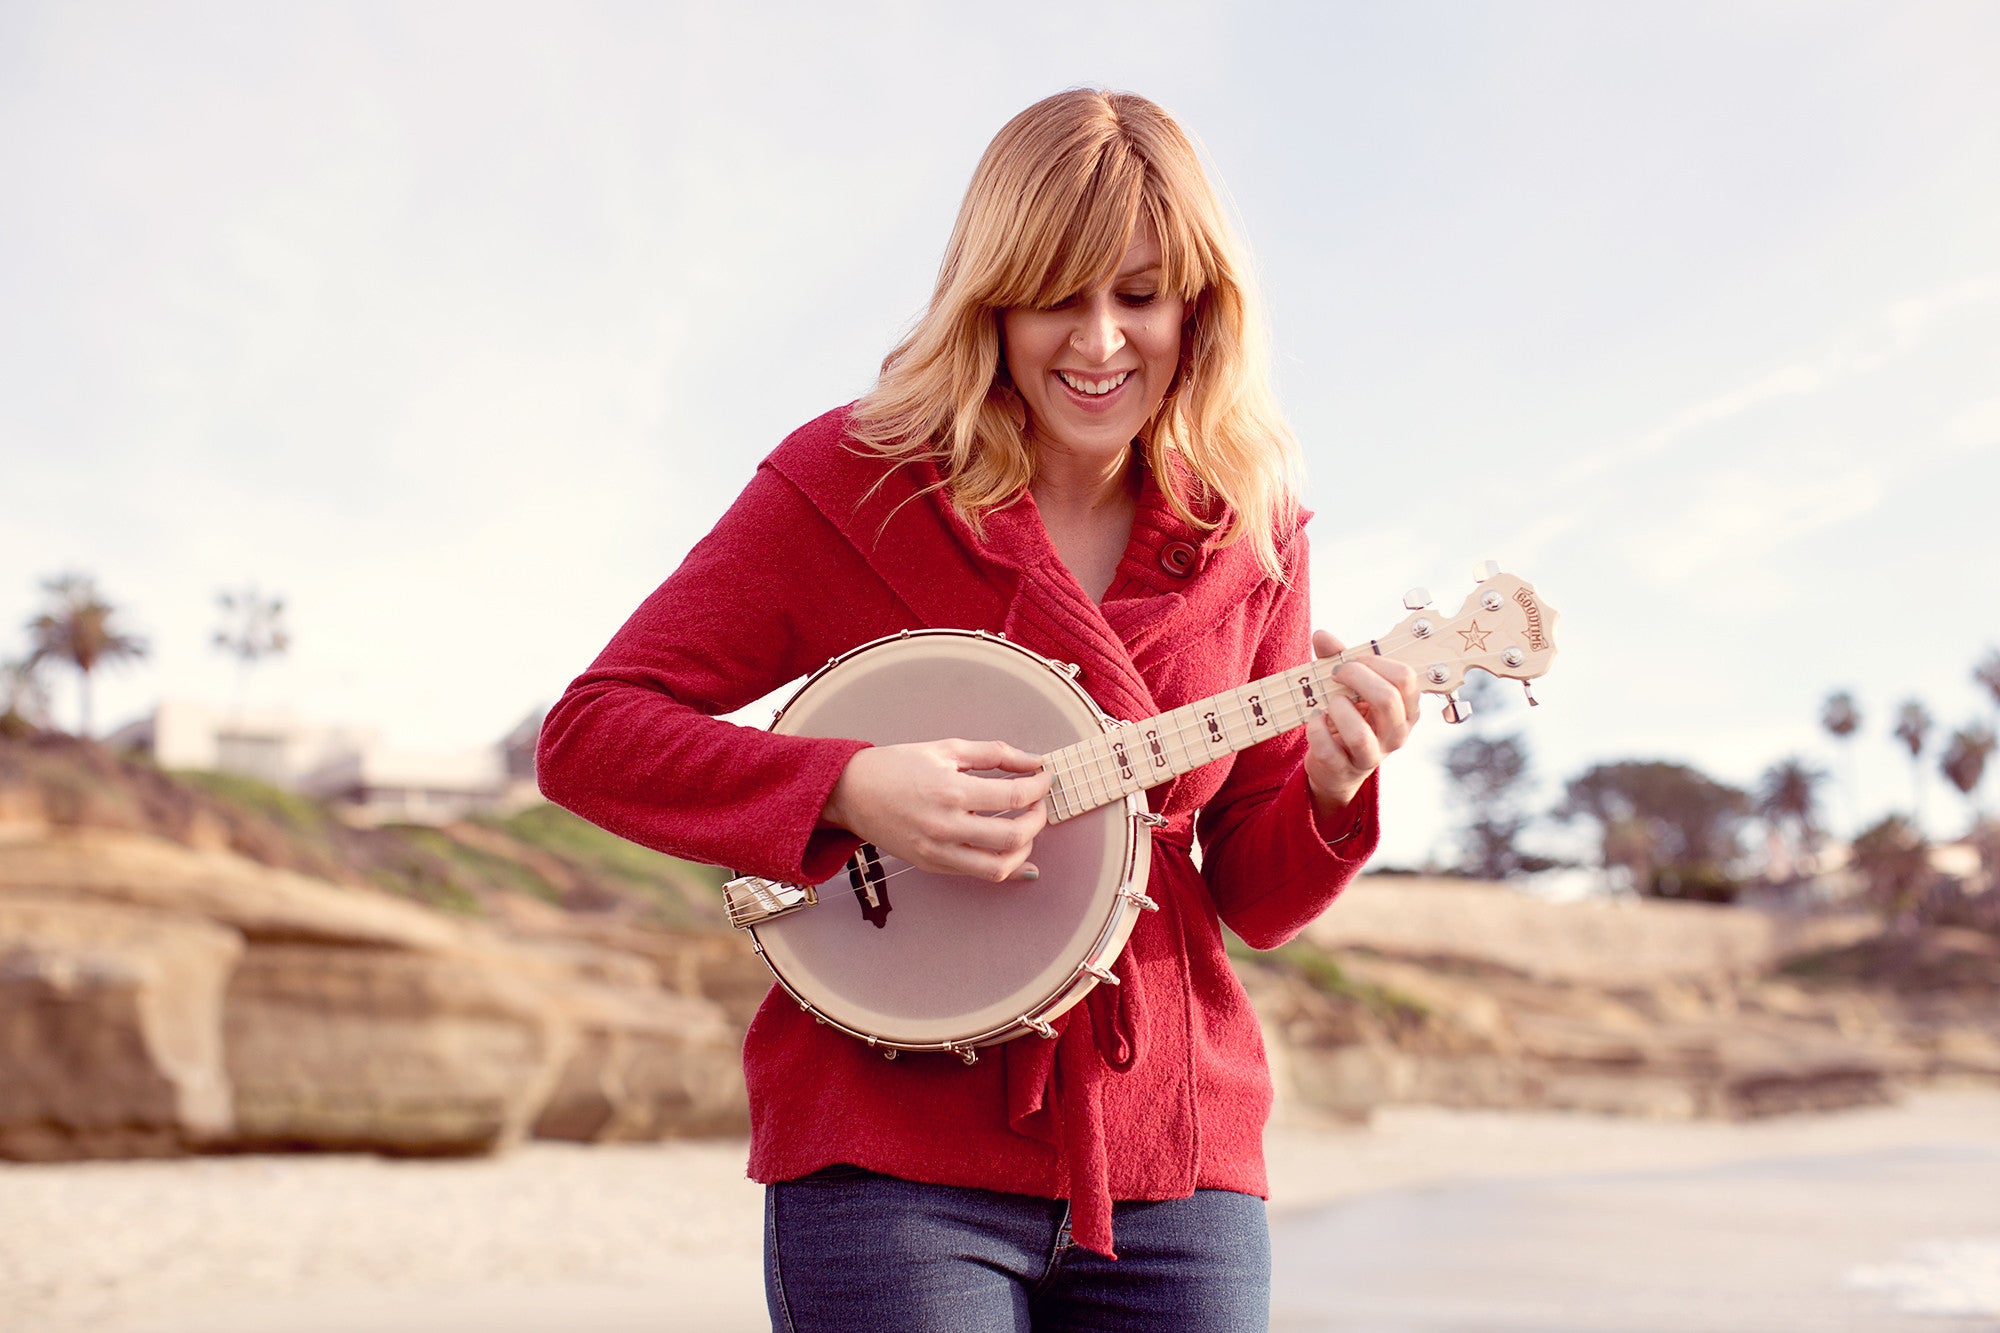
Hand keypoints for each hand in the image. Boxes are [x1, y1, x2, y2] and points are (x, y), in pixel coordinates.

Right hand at [821, 739, 1049, 882]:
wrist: (852, 792)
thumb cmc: (897, 766)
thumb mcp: (946, 749)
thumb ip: (994, 754)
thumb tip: (1033, 761)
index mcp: (951, 791)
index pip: (1014, 796)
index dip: (1039, 787)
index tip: (1045, 779)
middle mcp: (947, 827)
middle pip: (1014, 836)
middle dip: (1038, 819)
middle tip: (1038, 804)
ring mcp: (938, 852)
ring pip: (999, 867)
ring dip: (1024, 849)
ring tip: (1025, 829)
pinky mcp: (932, 866)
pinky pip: (978, 875)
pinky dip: (1003, 866)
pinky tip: (1014, 853)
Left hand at [1303, 630, 1420, 819]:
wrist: (1335, 765)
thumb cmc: (1348, 716)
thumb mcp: (1349, 686)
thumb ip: (1338, 658)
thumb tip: (1322, 635)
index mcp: (1407, 708)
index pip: (1405, 678)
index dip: (1374, 662)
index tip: (1351, 661)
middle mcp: (1397, 734)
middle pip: (1387, 699)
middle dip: (1356, 677)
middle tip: (1336, 674)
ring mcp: (1373, 756)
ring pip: (1359, 734)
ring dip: (1337, 709)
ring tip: (1329, 703)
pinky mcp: (1345, 770)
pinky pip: (1329, 750)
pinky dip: (1315, 729)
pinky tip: (1315, 718)